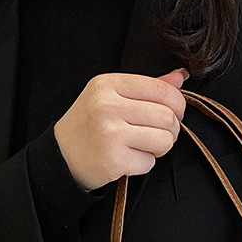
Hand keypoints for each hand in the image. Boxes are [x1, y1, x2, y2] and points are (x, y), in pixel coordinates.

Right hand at [54, 69, 187, 190]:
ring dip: (160, 148)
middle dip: (171, 130)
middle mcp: (107, 106)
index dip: (177, 104)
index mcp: (108, 84)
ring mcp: (109, 133)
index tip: (174, 113)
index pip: (162, 90)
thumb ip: (147, 87)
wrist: (62, 155)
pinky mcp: (113, 159)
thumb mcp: (111, 96)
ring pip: (164, 140)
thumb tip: (180, 78)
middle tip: (158, 135)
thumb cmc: (90, 125)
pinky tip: (128, 159)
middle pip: (167, 117)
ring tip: (144, 146)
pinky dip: (144, 164)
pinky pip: (149, 162)